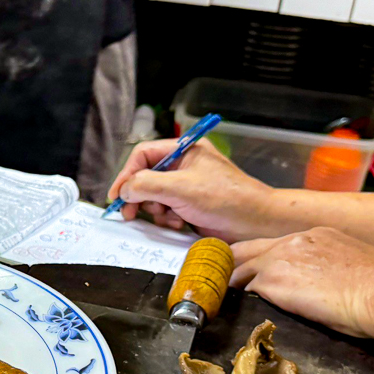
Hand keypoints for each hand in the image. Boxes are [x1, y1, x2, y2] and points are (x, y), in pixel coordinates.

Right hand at [107, 139, 276, 241]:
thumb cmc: (227, 199)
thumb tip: (124, 190)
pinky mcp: (191, 204)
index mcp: (184, 150)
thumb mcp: (181, 188)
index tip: (116, 195)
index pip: (143, 155)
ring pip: (154, 195)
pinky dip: (167, 218)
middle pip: (146, 176)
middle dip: (139, 195)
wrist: (257, 223)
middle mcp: (184, 165)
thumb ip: (147, 185)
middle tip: (129, 213)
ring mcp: (188, 185)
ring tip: (167, 217)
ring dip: (155, 209)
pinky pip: (166, 209)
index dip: (126, 174)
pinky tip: (178, 223)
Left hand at [230, 227, 373, 337]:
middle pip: (246, 250)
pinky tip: (233, 311)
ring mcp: (280, 259)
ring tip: (220, 300)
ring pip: (241, 270)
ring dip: (232, 286)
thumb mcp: (353, 267)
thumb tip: (324, 286)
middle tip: (220, 281)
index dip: (255, 257)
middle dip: (232, 265)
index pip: (273, 245)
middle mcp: (293, 241)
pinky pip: (247, 289)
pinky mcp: (273, 281)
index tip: (247, 268)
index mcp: (316, 236)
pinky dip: (239, 300)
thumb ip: (329, 269)